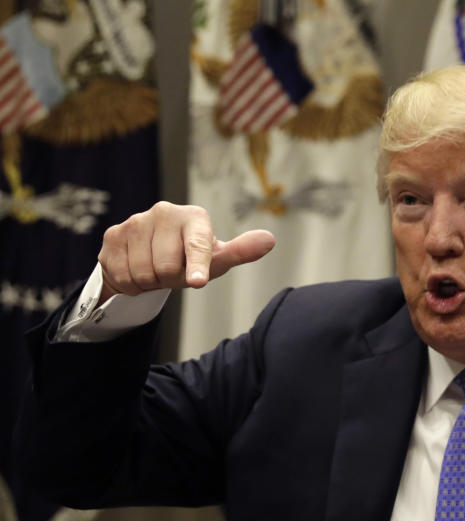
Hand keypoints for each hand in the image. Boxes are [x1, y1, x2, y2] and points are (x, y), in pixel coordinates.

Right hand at [97, 201, 275, 304]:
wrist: (149, 255)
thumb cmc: (192, 257)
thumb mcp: (217, 258)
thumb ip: (241, 251)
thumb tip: (269, 240)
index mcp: (194, 217)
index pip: (197, 245)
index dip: (196, 265)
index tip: (197, 281)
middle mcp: (164, 212)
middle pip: (168, 267)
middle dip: (171, 279)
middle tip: (173, 272)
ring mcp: (135, 221)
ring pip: (143, 273)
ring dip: (151, 282)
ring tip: (156, 270)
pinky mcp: (113, 235)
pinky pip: (122, 274)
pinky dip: (131, 282)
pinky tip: (138, 269)